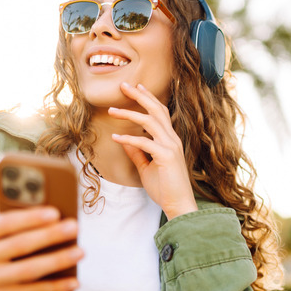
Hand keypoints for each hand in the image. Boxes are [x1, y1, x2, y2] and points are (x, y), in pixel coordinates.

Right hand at [0, 206, 81, 290]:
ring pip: (28, 270)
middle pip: (19, 245)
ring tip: (80, 252)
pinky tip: (74, 281)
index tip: (56, 213)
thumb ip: (20, 219)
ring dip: (57, 261)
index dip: (31, 218)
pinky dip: (56, 286)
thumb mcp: (1, 229)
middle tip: (74, 228)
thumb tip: (55, 216)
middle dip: (50, 236)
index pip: (5, 223)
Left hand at [108, 82, 197, 219]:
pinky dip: (129, 139)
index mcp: (170, 139)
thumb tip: (124, 141)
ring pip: (150, 121)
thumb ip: (137, 153)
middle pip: (156, 110)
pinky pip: (145, 143)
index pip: (160, 112)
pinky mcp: (166, 157)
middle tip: (124, 85)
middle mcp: (172, 139)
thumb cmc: (165, 188)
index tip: (136, 87)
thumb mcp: (147, 168)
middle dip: (140, 96)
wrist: (178, 205)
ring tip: (112, 110)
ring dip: (129, 114)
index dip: (148, 98)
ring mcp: (170, 147)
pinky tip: (115, 138)